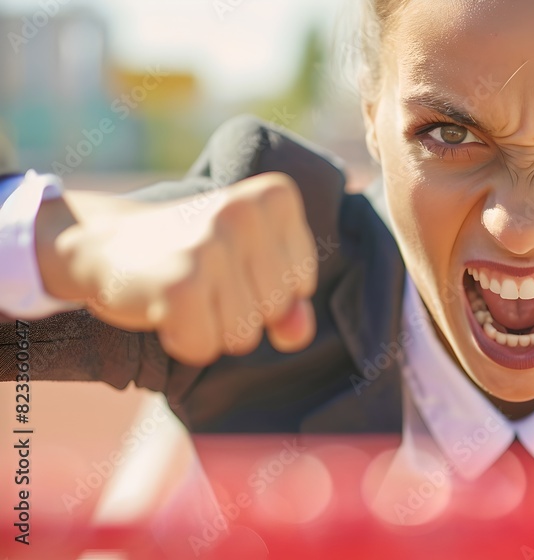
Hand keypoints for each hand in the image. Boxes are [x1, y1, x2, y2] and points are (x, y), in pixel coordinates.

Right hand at [34, 172, 318, 365]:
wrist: (103, 244)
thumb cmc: (190, 256)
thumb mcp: (249, 267)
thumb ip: (289, 302)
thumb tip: (297, 335)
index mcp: (273, 197)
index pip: (302, 282)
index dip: (265, 289)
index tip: (228, 261)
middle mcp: (244, 212)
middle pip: (275, 310)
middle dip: (240, 311)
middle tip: (200, 277)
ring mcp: (210, 245)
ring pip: (244, 336)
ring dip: (211, 328)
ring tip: (184, 290)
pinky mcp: (180, 284)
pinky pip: (204, 348)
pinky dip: (183, 341)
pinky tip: (163, 307)